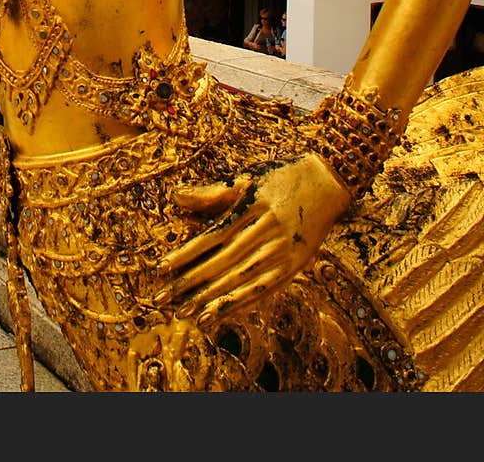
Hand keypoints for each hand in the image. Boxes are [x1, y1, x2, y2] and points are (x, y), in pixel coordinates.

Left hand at [153, 153, 351, 329]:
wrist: (329, 183)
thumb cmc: (281, 177)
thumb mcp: (246, 179)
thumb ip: (211, 193)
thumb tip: (175, 197)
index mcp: (253, 208)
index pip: (213, 236)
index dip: (186, 254)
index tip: (162, 268)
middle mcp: (267, 232)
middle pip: (223, 263)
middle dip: (191, 283)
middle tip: (163, 298)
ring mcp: (283, 252)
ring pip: (241, 281)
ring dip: (212, 300)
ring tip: (188, 315)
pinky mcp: (295, 266)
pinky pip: (264, 289)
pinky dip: (240, 303)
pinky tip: (220, 314)